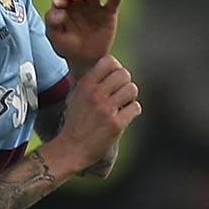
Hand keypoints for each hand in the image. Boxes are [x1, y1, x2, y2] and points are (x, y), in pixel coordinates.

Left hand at [44, 0, 121, 67]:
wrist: (86, 60)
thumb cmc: (68, 46)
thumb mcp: (55, 37)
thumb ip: (53, 24)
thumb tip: (60, 12)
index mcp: (63, 5)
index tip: (60, 4)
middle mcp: (78, 2)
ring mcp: (94, 6)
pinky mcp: (108, 13)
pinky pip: (112, 2)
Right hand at [51, 56, 140, 172]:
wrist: (72, 147)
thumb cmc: (76, 121)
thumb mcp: (77, 95)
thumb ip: (93, 81)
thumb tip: (112, 67)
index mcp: (86, 84)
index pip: (110, 61)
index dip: (117, 69)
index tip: (114, 80)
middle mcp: (96, 94)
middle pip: (125, 74)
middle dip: (126, 83)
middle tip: (121, 95)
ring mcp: (106, 109)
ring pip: (132, 89)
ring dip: (131, 97)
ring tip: (123, 105)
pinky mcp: (116, 124)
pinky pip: (136, 107)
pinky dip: (133, 111)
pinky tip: (125, 116)